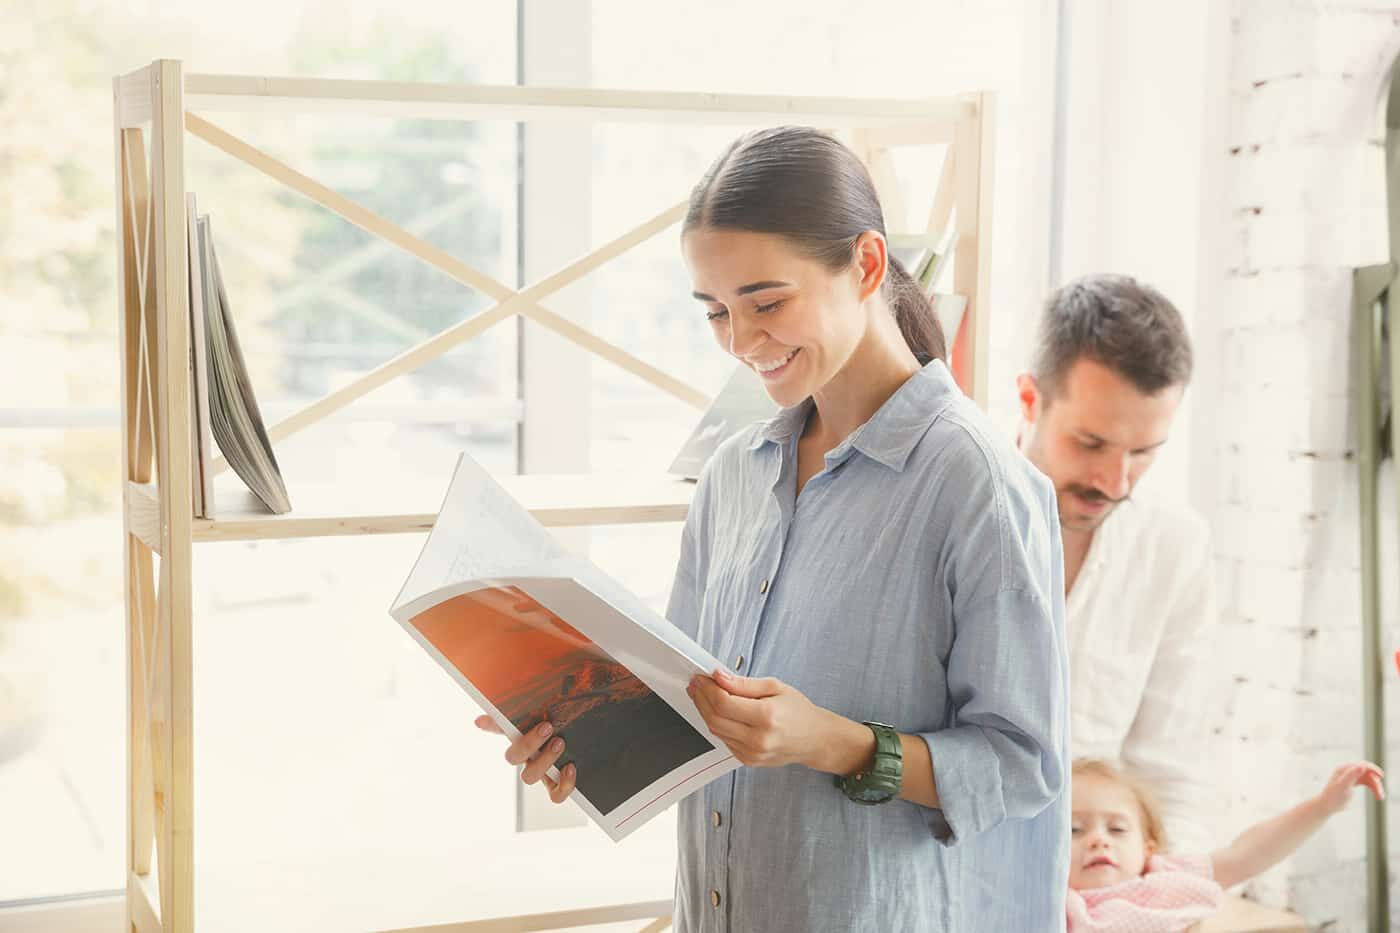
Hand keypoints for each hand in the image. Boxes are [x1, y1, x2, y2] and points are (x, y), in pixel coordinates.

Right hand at [473, 715, 576, 804]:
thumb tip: (483, 717)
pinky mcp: (559, 785)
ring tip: (560, 743)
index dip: (490, 725)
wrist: (593, 734)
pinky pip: (555, 796)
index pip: (500, 729)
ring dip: (543, 761)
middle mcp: (528, 756)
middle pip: (513, 757)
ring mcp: (543, 772)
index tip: (480, 720)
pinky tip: (571, 768)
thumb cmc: (568, 723)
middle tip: (547, 727)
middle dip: (529, 743)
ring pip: (529, 777)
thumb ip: (530, 707)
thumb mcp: (551, 710)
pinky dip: (563, 785)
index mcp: (522, 736)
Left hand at [687, 669, 832, 768]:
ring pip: (716, 731)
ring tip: (701, 694)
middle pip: (715, 718)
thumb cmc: (798, 711)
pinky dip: (716, 723)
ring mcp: (752, 753)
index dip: (708, 688)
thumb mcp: (775, 687)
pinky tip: (715, 711)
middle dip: (701, 698)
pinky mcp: (748, 760)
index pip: (724, 703)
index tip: (701, 677)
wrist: (814, 739)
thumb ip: (743, 683)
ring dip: (704, 711)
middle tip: (696, 684)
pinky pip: (724, 740)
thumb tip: (719, 676)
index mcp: (767, 716)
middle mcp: (758, 739)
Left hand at [1315, 761, 1384, 815]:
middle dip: (1375, 782)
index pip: (1362, 764)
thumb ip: (1351, 775)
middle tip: (1381, 794)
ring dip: (1376, 787)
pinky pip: (1367, 783)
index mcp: (1344, 769)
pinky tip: (1378, 796)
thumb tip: (1361, 766)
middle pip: (1367, 772)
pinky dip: (1373, 789)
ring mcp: (1351, 777)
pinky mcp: (1353, 783)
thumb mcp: (1343, 786)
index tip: (1381, 776)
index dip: (1373, 769)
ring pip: (1368, 779)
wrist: (1327, 806)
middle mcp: (1348, 771)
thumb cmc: (1333, 797)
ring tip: (1380, 797)